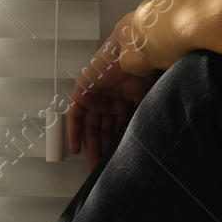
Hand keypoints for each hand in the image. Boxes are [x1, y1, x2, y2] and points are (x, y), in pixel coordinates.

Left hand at [67, 21, 164, 169]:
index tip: (115, 161)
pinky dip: (75, 131)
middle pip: (102, 129)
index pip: (116, 127)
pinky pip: (75, 115)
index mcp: (124, 100)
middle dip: (101, 150)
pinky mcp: (83, 90)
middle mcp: (108, 99)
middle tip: (101, 169)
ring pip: (90, 126)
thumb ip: (138, 118)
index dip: (114, 145)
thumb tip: (141, 143)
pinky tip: (77, 149)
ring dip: (90, 145)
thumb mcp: (145, 101)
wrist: (137, 52)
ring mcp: (95, 95)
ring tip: (92, 165)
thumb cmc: (146, 70)